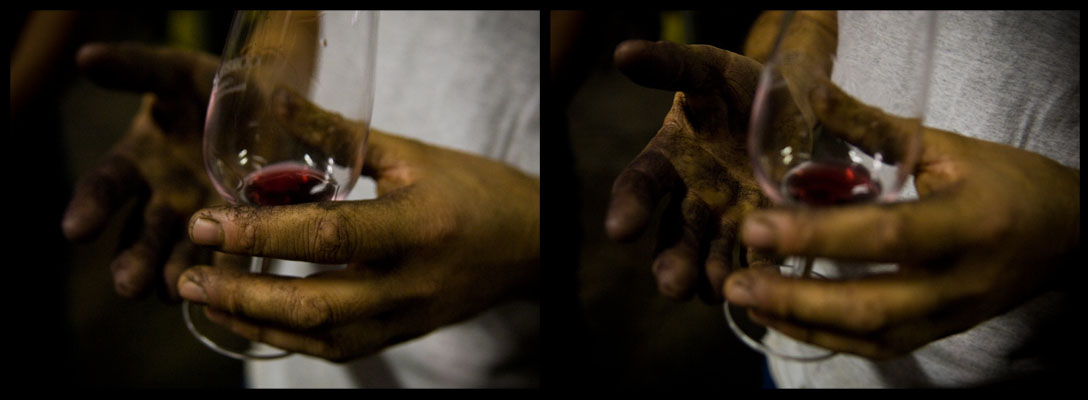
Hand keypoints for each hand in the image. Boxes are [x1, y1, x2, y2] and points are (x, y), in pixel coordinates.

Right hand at [61, 43, 219, 299]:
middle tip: (129, 285)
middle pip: (143, 234)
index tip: (75, 230)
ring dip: (176, 275)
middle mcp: (164, 198)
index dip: (90, 207)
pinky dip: (230, 274)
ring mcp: (204, 217)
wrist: (269, 100)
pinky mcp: (243, 228)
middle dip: (135, 259)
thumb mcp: (177, 71)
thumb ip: (137, 69)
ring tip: (172, 291)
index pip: (105, 188)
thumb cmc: (212, 87)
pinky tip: (229, 289)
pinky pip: (235, 255)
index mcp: (138, 161)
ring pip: (183, 254)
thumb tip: (86, 57)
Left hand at [177, 126, 539, 361]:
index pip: (328, 236)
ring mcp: (407, 316)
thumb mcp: (413, 154)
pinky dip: (286, 337)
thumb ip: (340, 136)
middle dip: (242, 293)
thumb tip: (274, 105)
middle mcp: (411, 281)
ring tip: (205, 297)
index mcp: (419, 225)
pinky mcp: (401, 334)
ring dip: (254, 322)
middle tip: (189, 272)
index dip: (261, 233)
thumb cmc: (475, 191)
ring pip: (319, 337)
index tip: (208, 222)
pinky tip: (251, 317)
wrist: (529, 245)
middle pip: (315, 304)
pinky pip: (336, 349)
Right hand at [604, 39, 773, 302]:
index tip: (619, 231)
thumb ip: (670, 65)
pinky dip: (761, 274)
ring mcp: (730, 216)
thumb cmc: (739, 84)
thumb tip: (622, 53)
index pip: (640, 187)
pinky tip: (763, 287)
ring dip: (710, 275)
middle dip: (671, 260)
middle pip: (674, 234)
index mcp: (669, 159)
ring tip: (712, 290)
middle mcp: (693, 196)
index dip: (629, 207)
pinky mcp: (768, 227)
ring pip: (712, 253)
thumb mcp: (707, 68)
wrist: (793, 98)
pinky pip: (761, 256)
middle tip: (671, 284)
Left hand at [725, 79, 1079, 357]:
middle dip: (795, 297)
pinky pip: (876, 348)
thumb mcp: (948, 147)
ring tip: (745, 299)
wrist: (1067, 235)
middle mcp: (959, 280)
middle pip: (869, 305)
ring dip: (800, 323)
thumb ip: (875, 129)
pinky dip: (822, 337)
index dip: (817, 235)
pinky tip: (781, 318)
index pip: (886, 234)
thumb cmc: (1008, 182)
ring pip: (868, 337)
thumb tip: (810, 97)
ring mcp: (950, 316)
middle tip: (738, 280)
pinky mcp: (939, 334)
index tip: (759, 224)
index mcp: (969, 222)